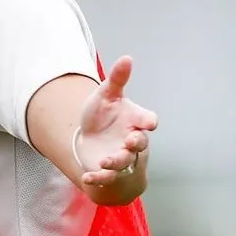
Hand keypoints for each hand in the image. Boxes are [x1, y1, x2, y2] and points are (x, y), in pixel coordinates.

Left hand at [75, 55, 157, 186]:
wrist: (92, 139)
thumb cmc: (104, 115)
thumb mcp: (107, 95)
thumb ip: (117, 79)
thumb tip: (127, 58)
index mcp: (134, 120)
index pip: (148, 120)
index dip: (149, 121)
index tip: (149, 122)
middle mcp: (132, 140)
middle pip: (140, 143)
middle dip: (137, 143)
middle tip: (131, 141)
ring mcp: (121, 156)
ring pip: (124, 162)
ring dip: (116, 161)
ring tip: (105, 160)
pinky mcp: (107, 170)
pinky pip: (106, 177)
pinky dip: (98, 178)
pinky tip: (86, 177)